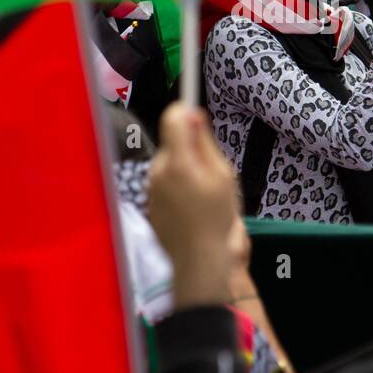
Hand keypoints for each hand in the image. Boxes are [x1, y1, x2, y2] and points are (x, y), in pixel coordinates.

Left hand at [148, 103, 243, 309]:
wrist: (199, 261)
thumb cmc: (217, 220)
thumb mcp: (223, 176)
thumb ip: (205, 144)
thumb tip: (193, 115)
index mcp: (179, 162)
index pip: (172, 117)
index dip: (184, 111)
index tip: (195, 114)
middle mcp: (158, 172)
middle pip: (171, 141)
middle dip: (188, 147)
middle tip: (210, 170)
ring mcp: (151, 188)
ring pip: (167, 163)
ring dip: (182, 169)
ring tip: (202, 194)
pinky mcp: (149, 202)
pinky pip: (163, 182)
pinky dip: (175, 187)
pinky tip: (191, 207)